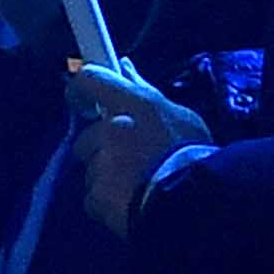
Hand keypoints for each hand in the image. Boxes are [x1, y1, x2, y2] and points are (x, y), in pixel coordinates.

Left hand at [68, 62, 208, 238]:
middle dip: (100, 149)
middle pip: (86, 137)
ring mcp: (100, 165)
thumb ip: (145, 91)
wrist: (192, 200)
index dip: (81, 90)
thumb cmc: (191, 154)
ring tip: (136, 186)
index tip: (84, 101)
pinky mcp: (96, 197)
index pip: (90, 80)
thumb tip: (125, 68)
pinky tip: (130, 204)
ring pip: (91, 170)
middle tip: (129, 160)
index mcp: (131, 105)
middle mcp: (110, 130)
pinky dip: (106, 204)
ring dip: (105, 177)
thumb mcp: (179, 115)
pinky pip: (93, 198)